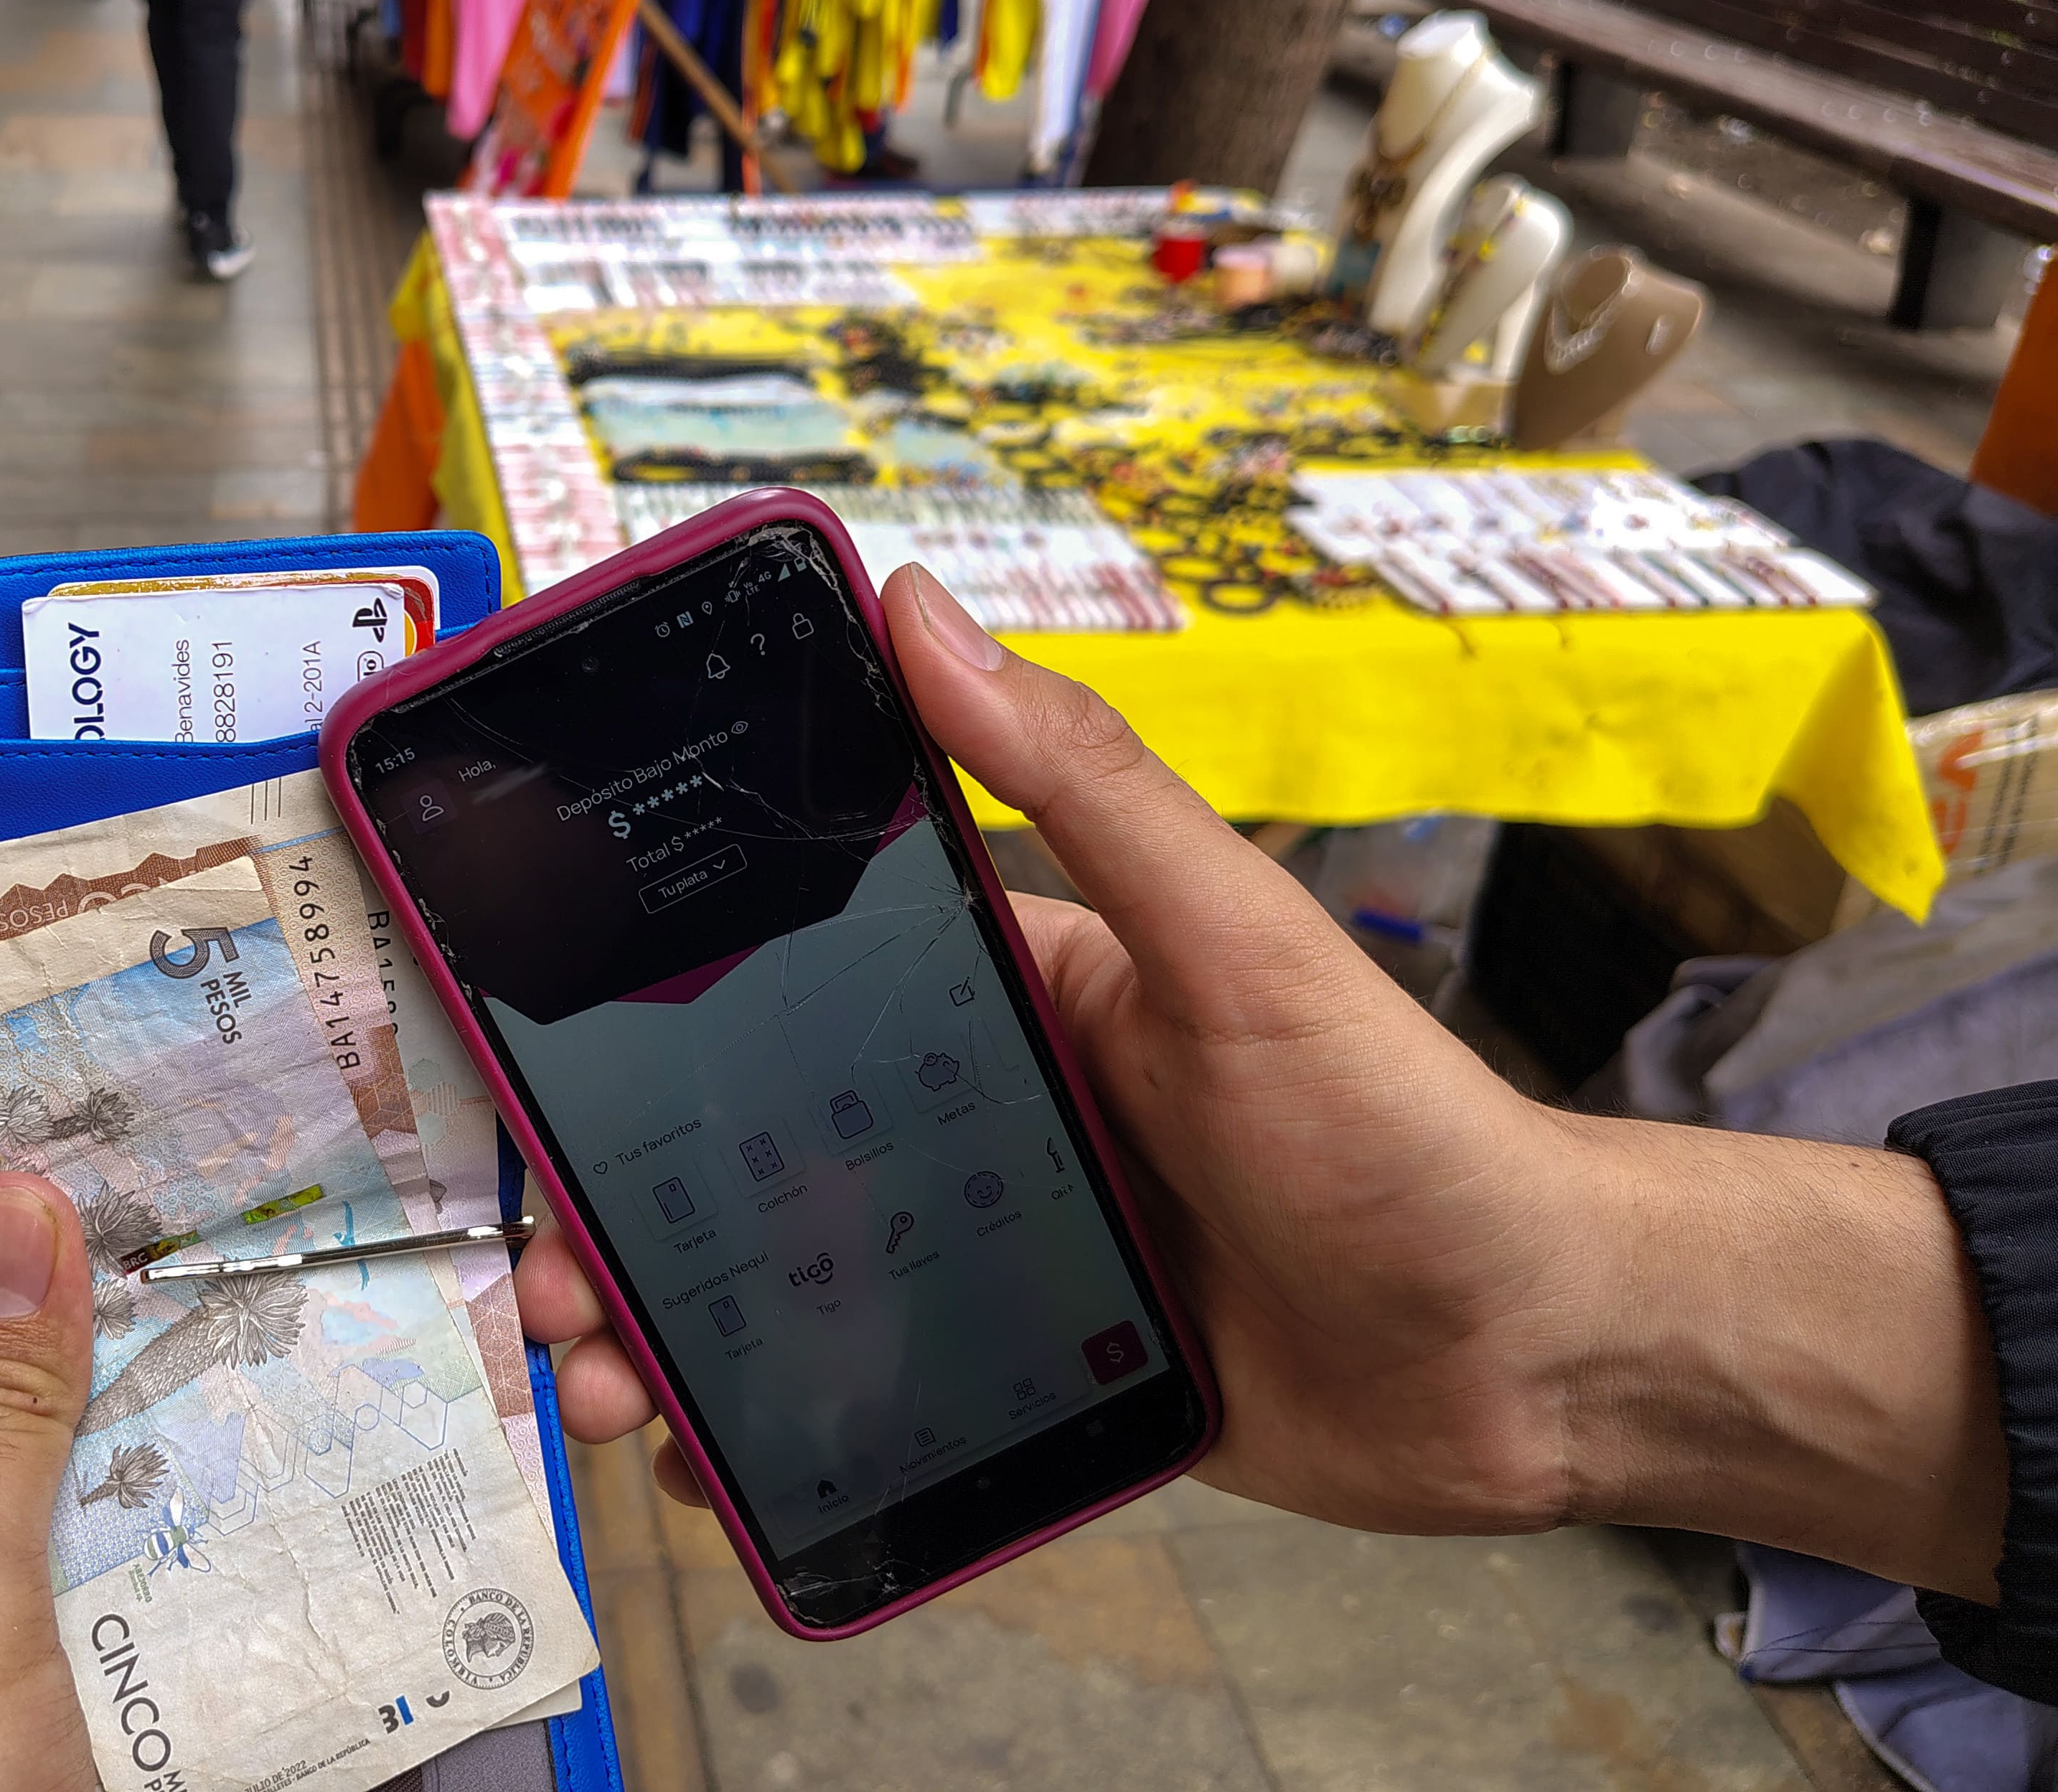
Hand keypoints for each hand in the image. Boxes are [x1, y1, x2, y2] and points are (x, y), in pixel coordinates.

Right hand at [520, 568, 2009, 1596]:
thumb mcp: (1235, 944)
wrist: (1541, 1360)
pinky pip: (880, 1410)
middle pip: (758, 1155)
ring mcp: (1006, 1259)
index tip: (539, 1065)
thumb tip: (924, 605)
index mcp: (1013, 992)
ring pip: (793, 1292)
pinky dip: (783, 1442)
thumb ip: (1082, 783)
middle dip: (633, 1211)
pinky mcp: (1038, 1387)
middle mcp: (985, 1117)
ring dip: (681, 1336)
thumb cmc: (1399, 1125)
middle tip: (544, 1283)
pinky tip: (712, 1476)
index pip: (791, 980)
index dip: (652, 1019)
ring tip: (609, 1391)